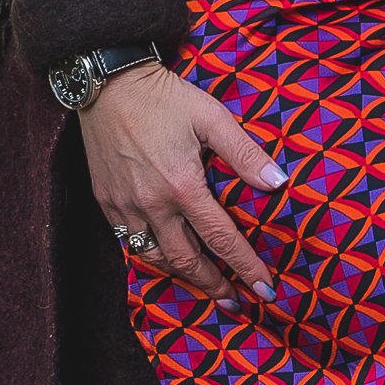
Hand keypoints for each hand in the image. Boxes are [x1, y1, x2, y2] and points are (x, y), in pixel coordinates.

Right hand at [77, 61, 286, 304]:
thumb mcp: (212, 117)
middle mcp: (152, 204)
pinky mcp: (106, 201)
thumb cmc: (164, 97)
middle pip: (186, 261)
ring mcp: (124, 206)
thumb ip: (245, 153)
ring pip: (154, 258)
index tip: (265, 289)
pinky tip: (165, 257)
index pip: (222, 239)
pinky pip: (130, 242)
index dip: (246, 267)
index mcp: (182, 186)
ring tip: (202, 284)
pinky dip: (151, 256)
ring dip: (181, 276)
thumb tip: (278, 183)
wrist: (108, 83)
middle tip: (234, 302)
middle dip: (213, 285)